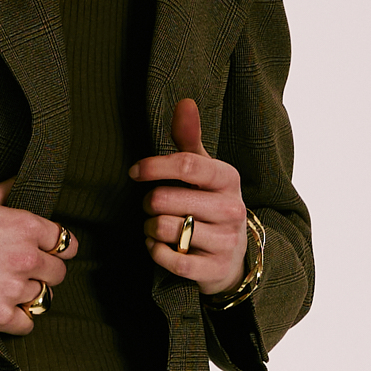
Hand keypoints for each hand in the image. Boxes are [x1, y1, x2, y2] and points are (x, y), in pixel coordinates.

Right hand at [0, 184, 77, 332]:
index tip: (46, 253)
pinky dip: (18, 321)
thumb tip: (22, 180)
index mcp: (26, 227)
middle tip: (22, 273)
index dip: (57, 249)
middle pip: (59, 274)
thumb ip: (7, 191)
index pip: (67, 244)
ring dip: (29, 296)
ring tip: (6, 289)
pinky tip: (3, 310)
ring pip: (43, 298)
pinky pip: (27, 325)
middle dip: (45, 273)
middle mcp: (26, 258)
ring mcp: (14, 289)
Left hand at [132, 99, 247, 296]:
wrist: (235, 257)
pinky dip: (155, 252)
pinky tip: (160, 246)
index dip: (153, 167)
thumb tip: (185, 101)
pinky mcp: (213, 270)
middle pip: (166, 199)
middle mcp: (232, 209)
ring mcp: (225, 242)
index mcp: (228, 179)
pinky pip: (169, 259)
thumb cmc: (210, 205)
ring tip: (157, 227)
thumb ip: (190, 138)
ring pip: (164, 228)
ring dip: (150, 228)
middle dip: (148, 203)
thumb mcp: (205, 171)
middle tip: (152, 206)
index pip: (187, 165)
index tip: (135, 172)